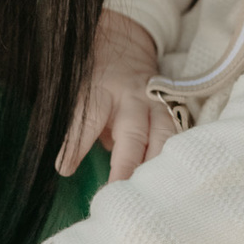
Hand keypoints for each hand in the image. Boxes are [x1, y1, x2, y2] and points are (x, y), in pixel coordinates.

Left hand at [57, 8, 177, 180]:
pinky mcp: (174, 114)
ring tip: (150, 195)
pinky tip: (172, 183)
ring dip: (156, 167)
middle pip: (132, 133)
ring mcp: (157, 106)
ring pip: (163, 137)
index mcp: (101, 90)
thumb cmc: (95, 80)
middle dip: (125, 166)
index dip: (77, 144)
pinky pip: (178, 139)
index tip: (65, 168)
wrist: (127, 49)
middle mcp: (132, 98)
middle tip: (114, 193)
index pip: (88, 118)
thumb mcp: (77, 93)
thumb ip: (76, 126)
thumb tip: (66, 167)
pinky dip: (174, 160)